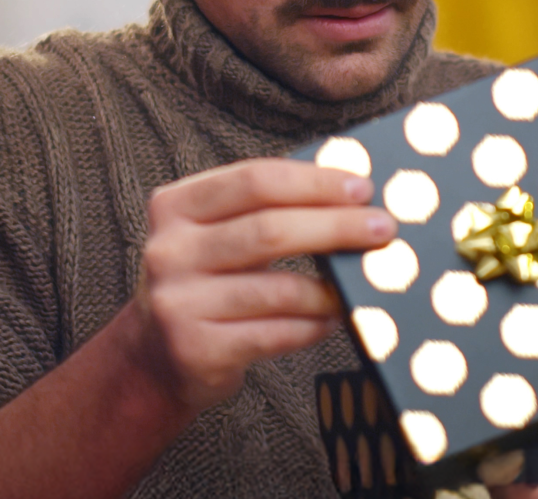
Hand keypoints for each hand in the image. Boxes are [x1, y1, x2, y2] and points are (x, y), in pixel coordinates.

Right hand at [136, 158, 393, 409]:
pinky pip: (274, 333)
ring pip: (277, 289)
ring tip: (364, 282)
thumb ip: (265, 209)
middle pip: (269, 230)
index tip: (363, 187)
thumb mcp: (215, 233)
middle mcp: (169, 250)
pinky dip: (313, 326)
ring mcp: (178, 302)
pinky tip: (333, 318)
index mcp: (175, 205)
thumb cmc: (205, 282)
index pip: (254, 180)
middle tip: (383, 228)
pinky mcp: (196, 349)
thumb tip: (351, 194)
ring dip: (331, 287)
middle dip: (336, 227)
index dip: (314, 182)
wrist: (154, 356)